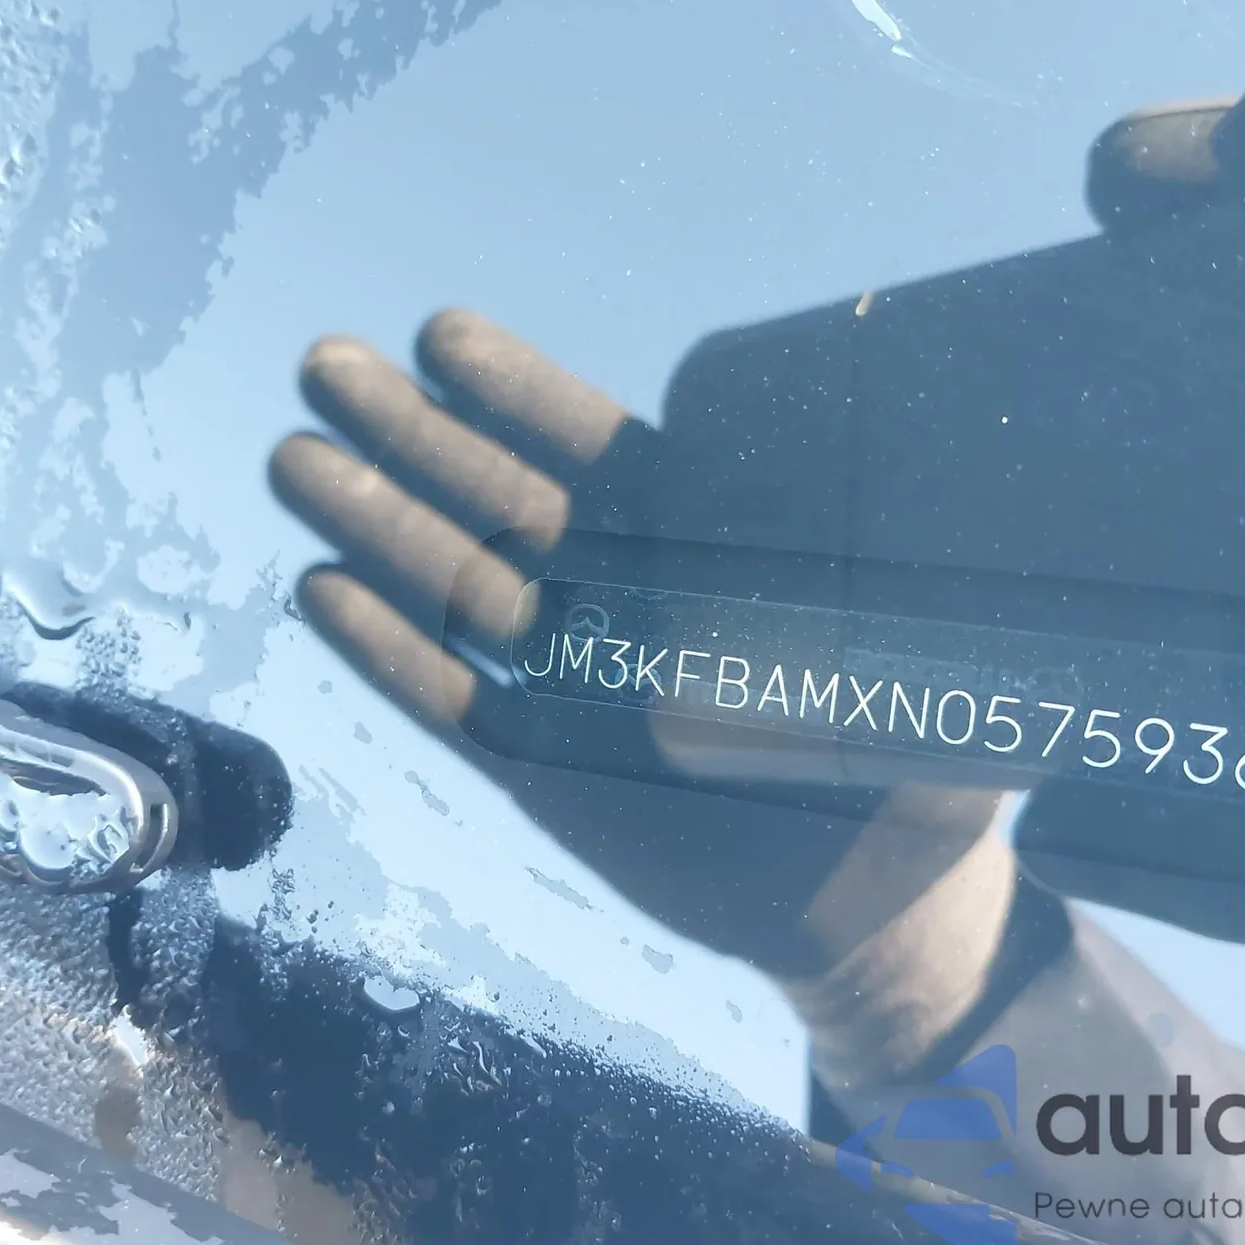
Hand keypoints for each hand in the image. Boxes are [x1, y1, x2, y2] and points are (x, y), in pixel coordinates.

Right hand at [269, 312, 1010, 997]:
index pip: (599, 450)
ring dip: (374, 525)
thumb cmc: (917, 774)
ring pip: (458, 588)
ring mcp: (574, 680)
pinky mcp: (545, 769)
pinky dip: (392, 654)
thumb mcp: (939, 662)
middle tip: (321, 363)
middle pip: (499, 498)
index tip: (438, 335)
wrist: (871, 909)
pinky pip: (455, 703)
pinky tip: (321, 592)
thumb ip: (924, 574)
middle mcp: (626, 600)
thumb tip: (953, 457)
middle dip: (409, 433)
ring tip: (291, 458)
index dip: (519, 394)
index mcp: (708, 551)